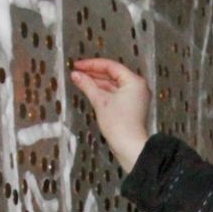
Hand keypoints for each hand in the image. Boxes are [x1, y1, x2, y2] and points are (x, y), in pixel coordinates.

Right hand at [70, 58, 151, 173]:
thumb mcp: (100, 101)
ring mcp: (134, 97)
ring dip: (97, 83)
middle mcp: (137, 86)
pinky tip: (90, 90)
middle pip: (112, 74)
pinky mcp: (130, 107)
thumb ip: (87, 85)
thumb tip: (75, 74)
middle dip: (94, 73)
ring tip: (80, 80)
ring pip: (113, 85)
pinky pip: (115, 94)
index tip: (77, 65)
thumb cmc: (118, 123)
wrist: (129, 146)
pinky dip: (103, 92)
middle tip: (77, 72)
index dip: (92, 64)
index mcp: (134, 81)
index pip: (111, 66)